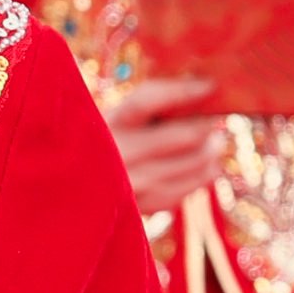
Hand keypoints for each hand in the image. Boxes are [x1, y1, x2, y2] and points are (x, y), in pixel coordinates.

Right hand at [107, 74, 226, 216]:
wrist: (78, 191)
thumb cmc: (108, 143)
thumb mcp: (116, 119)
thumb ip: (151, 106)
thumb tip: (204, 92)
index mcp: (108, 123)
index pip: (145, 101)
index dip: (181, 91)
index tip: (209, 85)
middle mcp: (117, 155)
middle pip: (185, 136)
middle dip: (208, 125)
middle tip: (215, 120)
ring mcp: (132, 185)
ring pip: (197, 163)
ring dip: (212, 150)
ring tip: (213, 143)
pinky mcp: (145, 207)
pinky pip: (193, 186)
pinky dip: (203, 174)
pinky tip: (200, 166)